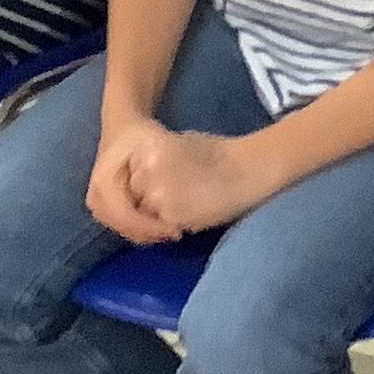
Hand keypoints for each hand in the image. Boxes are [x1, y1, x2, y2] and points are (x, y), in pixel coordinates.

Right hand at [87, 118, 186, 244]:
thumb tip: (160, 196)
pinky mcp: (104, 207)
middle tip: (176, 232)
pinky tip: (160, 225)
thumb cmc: (140, 136)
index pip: (125, 217)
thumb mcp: (152, 145)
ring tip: (170, 229)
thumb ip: (157, 169)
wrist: (124, 128)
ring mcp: (97, 204)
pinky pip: (124, 225)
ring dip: (147, 233)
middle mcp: (95, 197)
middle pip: (123, 227)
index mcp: (104, 183)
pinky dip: (143, 229)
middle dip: (150, 233)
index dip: (150, 228)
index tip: (175, 230)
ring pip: (123, 229)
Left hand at [118, 127, 268, 237]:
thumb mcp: (177, 145)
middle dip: (144, 201)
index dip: (139, 186)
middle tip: (170, 198)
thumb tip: (138, 181)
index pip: (126, 179)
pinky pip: (162, 227)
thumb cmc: (217, 154)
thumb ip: (153, 163)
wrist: (247, 170)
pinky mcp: (172, 218)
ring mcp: (158, 197)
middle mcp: (147, 172)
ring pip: (144, 216)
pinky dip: (171, 225)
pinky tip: (189, 214)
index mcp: (147, 150)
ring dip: (155, 217)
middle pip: (132, 197)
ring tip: (181, 206)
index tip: (155, 186)